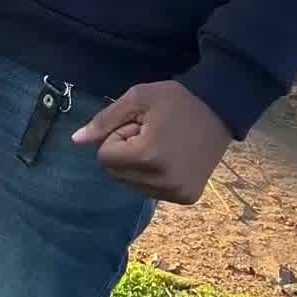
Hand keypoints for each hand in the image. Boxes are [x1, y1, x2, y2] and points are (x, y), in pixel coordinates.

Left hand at [72, 80, 230, 203]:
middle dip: (124, 153)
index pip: (104, 158)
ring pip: (132, 185)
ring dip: (138, 166)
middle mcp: (161, 182)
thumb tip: (75, 140)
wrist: (221, 108)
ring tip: (161, 143)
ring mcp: (176, 193)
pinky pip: (152, 191)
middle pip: (115, 174)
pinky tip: (171, 157)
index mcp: (147, 156)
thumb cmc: (176, 99)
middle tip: (149, 133)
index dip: (116, 137)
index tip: (139, 124)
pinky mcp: (187, 198)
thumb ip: (104, 120)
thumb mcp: (137, 98)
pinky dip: (153, 176)